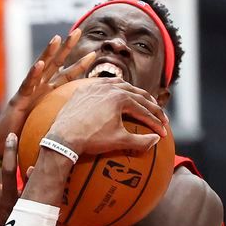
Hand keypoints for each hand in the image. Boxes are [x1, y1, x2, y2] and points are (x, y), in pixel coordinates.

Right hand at [0, 31, 96, 136]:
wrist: (5, 145)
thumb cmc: (27, 138)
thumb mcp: (52, 126)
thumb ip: (65, 121)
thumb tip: (85, 124)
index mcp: (48, 94)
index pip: (66, 76)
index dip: (80, 65)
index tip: (94, 53)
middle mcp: (38, 89)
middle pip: (55, 64)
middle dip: (67, 48)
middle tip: (78, 30)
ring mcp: (28, 92)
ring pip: (40, 69)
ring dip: (48, 53)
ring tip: (57, 38)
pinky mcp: (18, 101)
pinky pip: (27, 85)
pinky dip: (33, 74)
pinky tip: (40, 63)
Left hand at [48, 79, 166, 155]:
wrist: (63, 137)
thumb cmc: (92, 140)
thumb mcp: (119, 141)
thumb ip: (141, 141)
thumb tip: (156, 139)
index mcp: (121, 97)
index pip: (144, 110)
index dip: (156, 122)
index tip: (163, 133)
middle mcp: (109, 87)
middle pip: (137, 93)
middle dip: (151, 105)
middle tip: (159, 115)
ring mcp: (95, 86)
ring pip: (121, 84)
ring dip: (134, 93)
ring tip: (142, 101)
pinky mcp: (83, 90)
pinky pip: (102, 85)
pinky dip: (114, 90)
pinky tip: (117, 96)